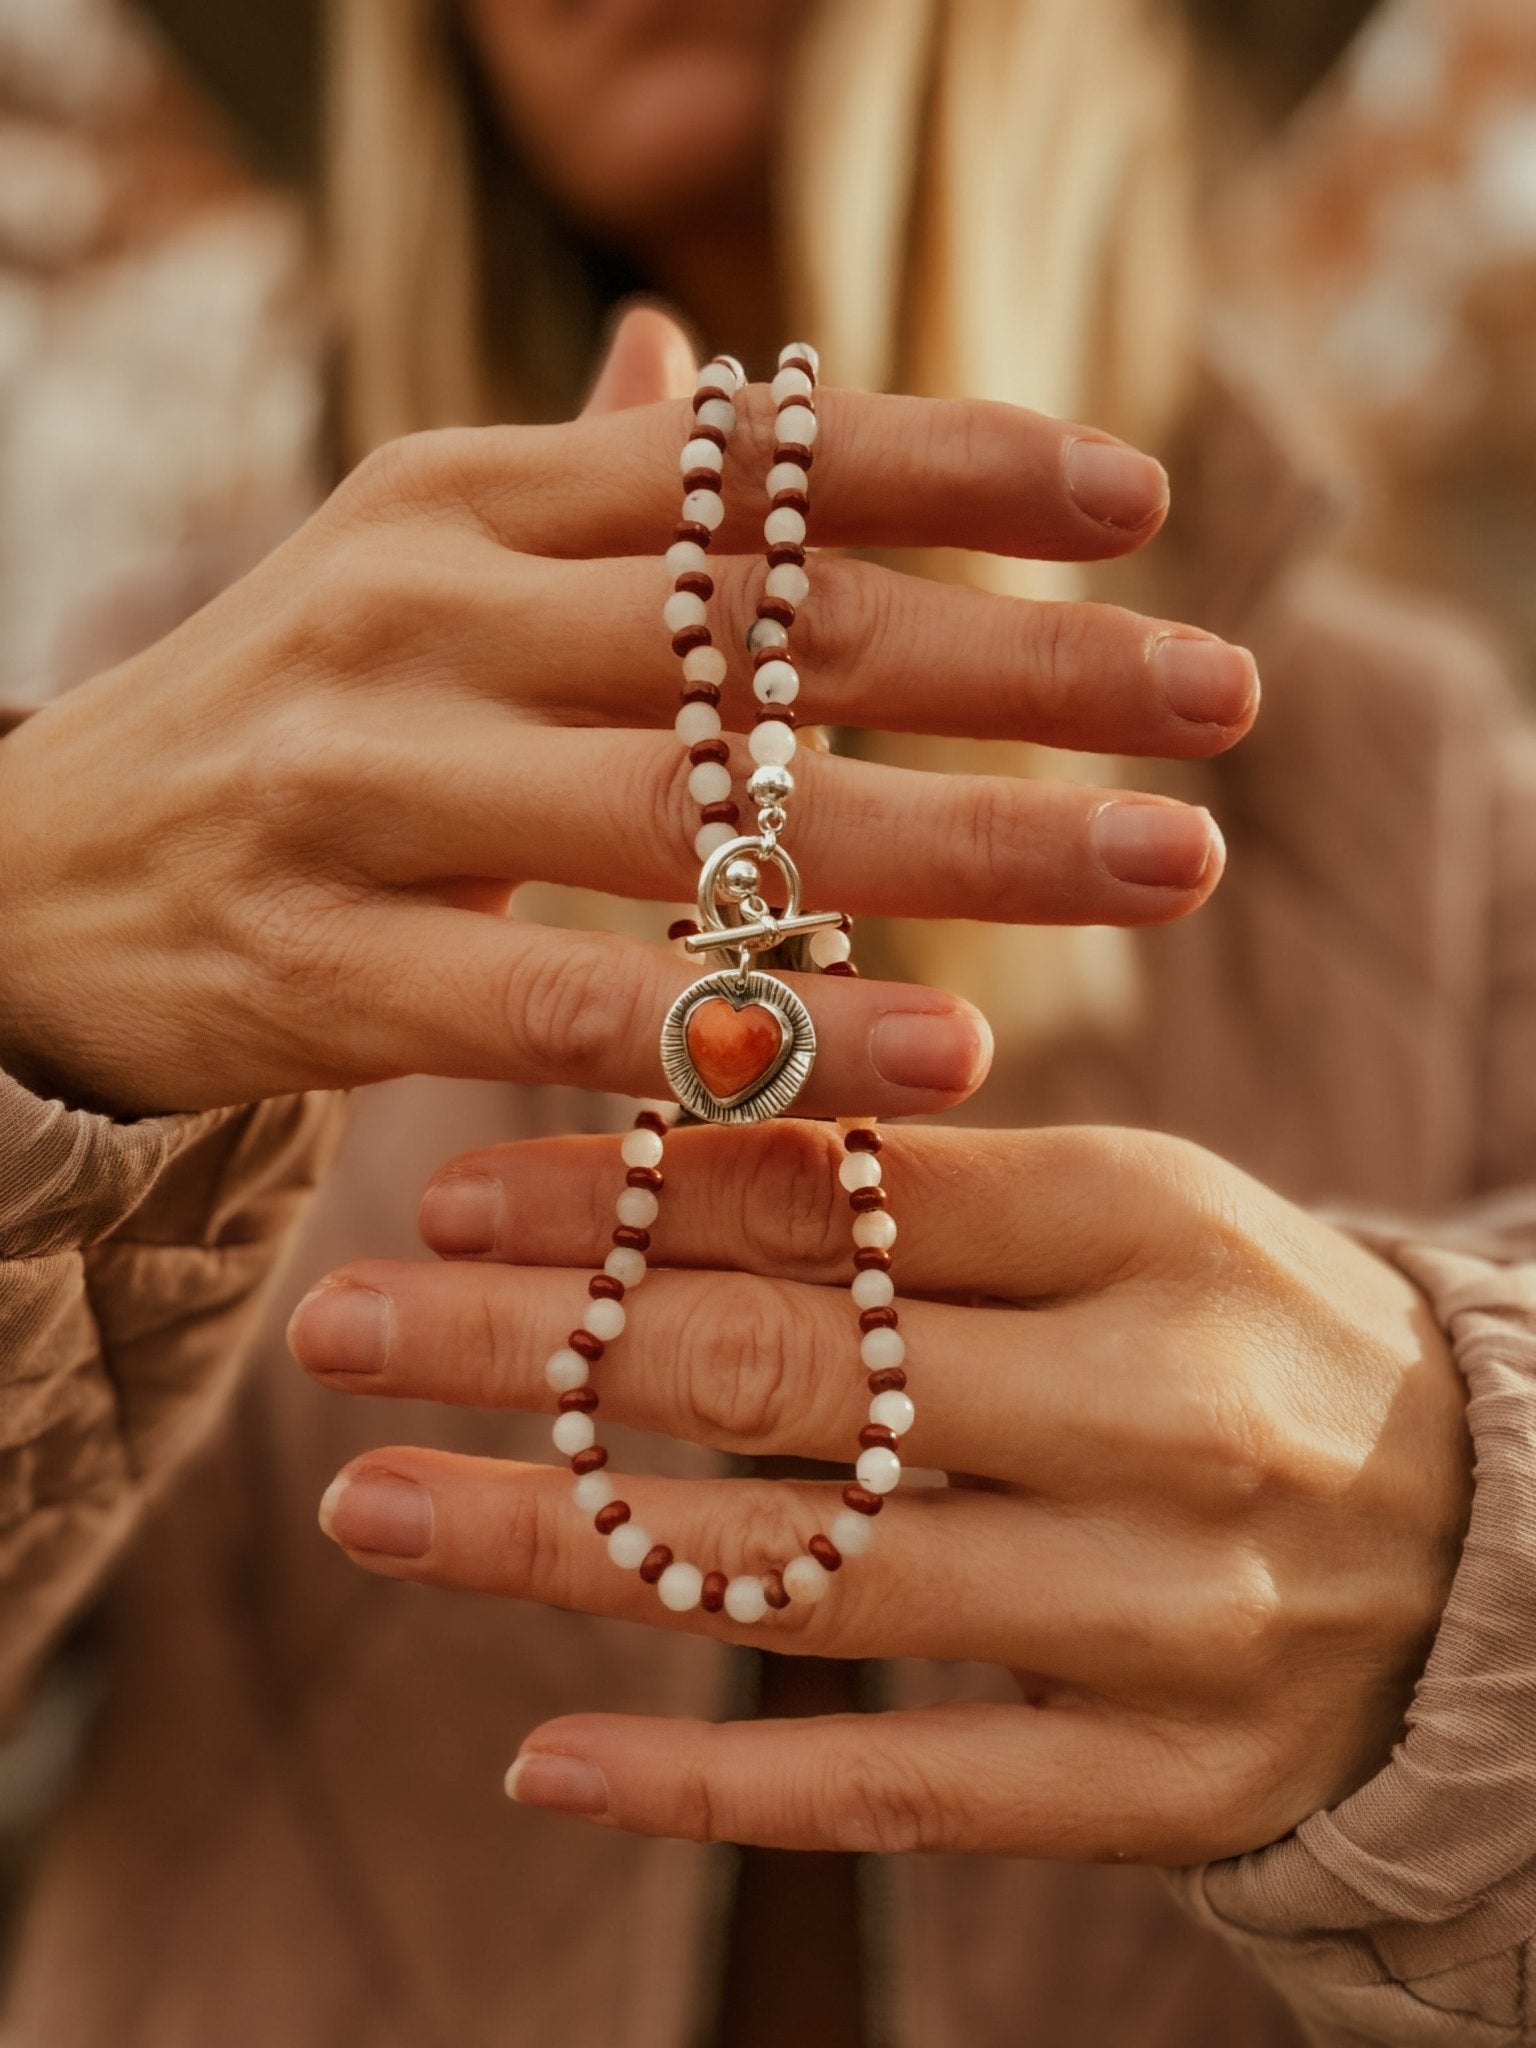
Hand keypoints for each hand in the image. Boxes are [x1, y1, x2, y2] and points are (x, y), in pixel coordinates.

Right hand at [0, 308, 1252, 1114]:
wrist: (25, 885)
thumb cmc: (279, 729)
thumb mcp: (409, 567)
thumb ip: (569, 482)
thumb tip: (700, 357)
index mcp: (463, 501)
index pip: (745, 460)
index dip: (951, 464)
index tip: (1141, 495)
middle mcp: (424, 611)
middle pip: (772, 627)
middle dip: (1023, 660)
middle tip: (1221, 699)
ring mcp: (367, 784)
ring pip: (706, 811)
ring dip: (961, 842)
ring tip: (1159, 866)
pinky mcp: (328, 963)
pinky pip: (587, 999)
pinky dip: (771, 1028)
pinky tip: (943, 1052)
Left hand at [292, 1121, 1469, 1863]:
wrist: (1481, 1544)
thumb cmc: (1240, 1333)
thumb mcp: (1122, 1214)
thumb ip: (915, 1189)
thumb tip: (647, 1142)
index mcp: (1152, 1227)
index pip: (838, 1196)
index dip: (625, 1190)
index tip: (447, 1186)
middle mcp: (1159, 1415)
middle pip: (789, 1374)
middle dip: (536, 1346)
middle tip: (347, 1323)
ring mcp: (1159, 1617)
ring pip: (808, 1576)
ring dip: (562, 1543)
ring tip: (375, 1504)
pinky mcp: (1158, 1786)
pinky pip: (903, 1790)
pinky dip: (714, 1779)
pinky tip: (541, 1755)